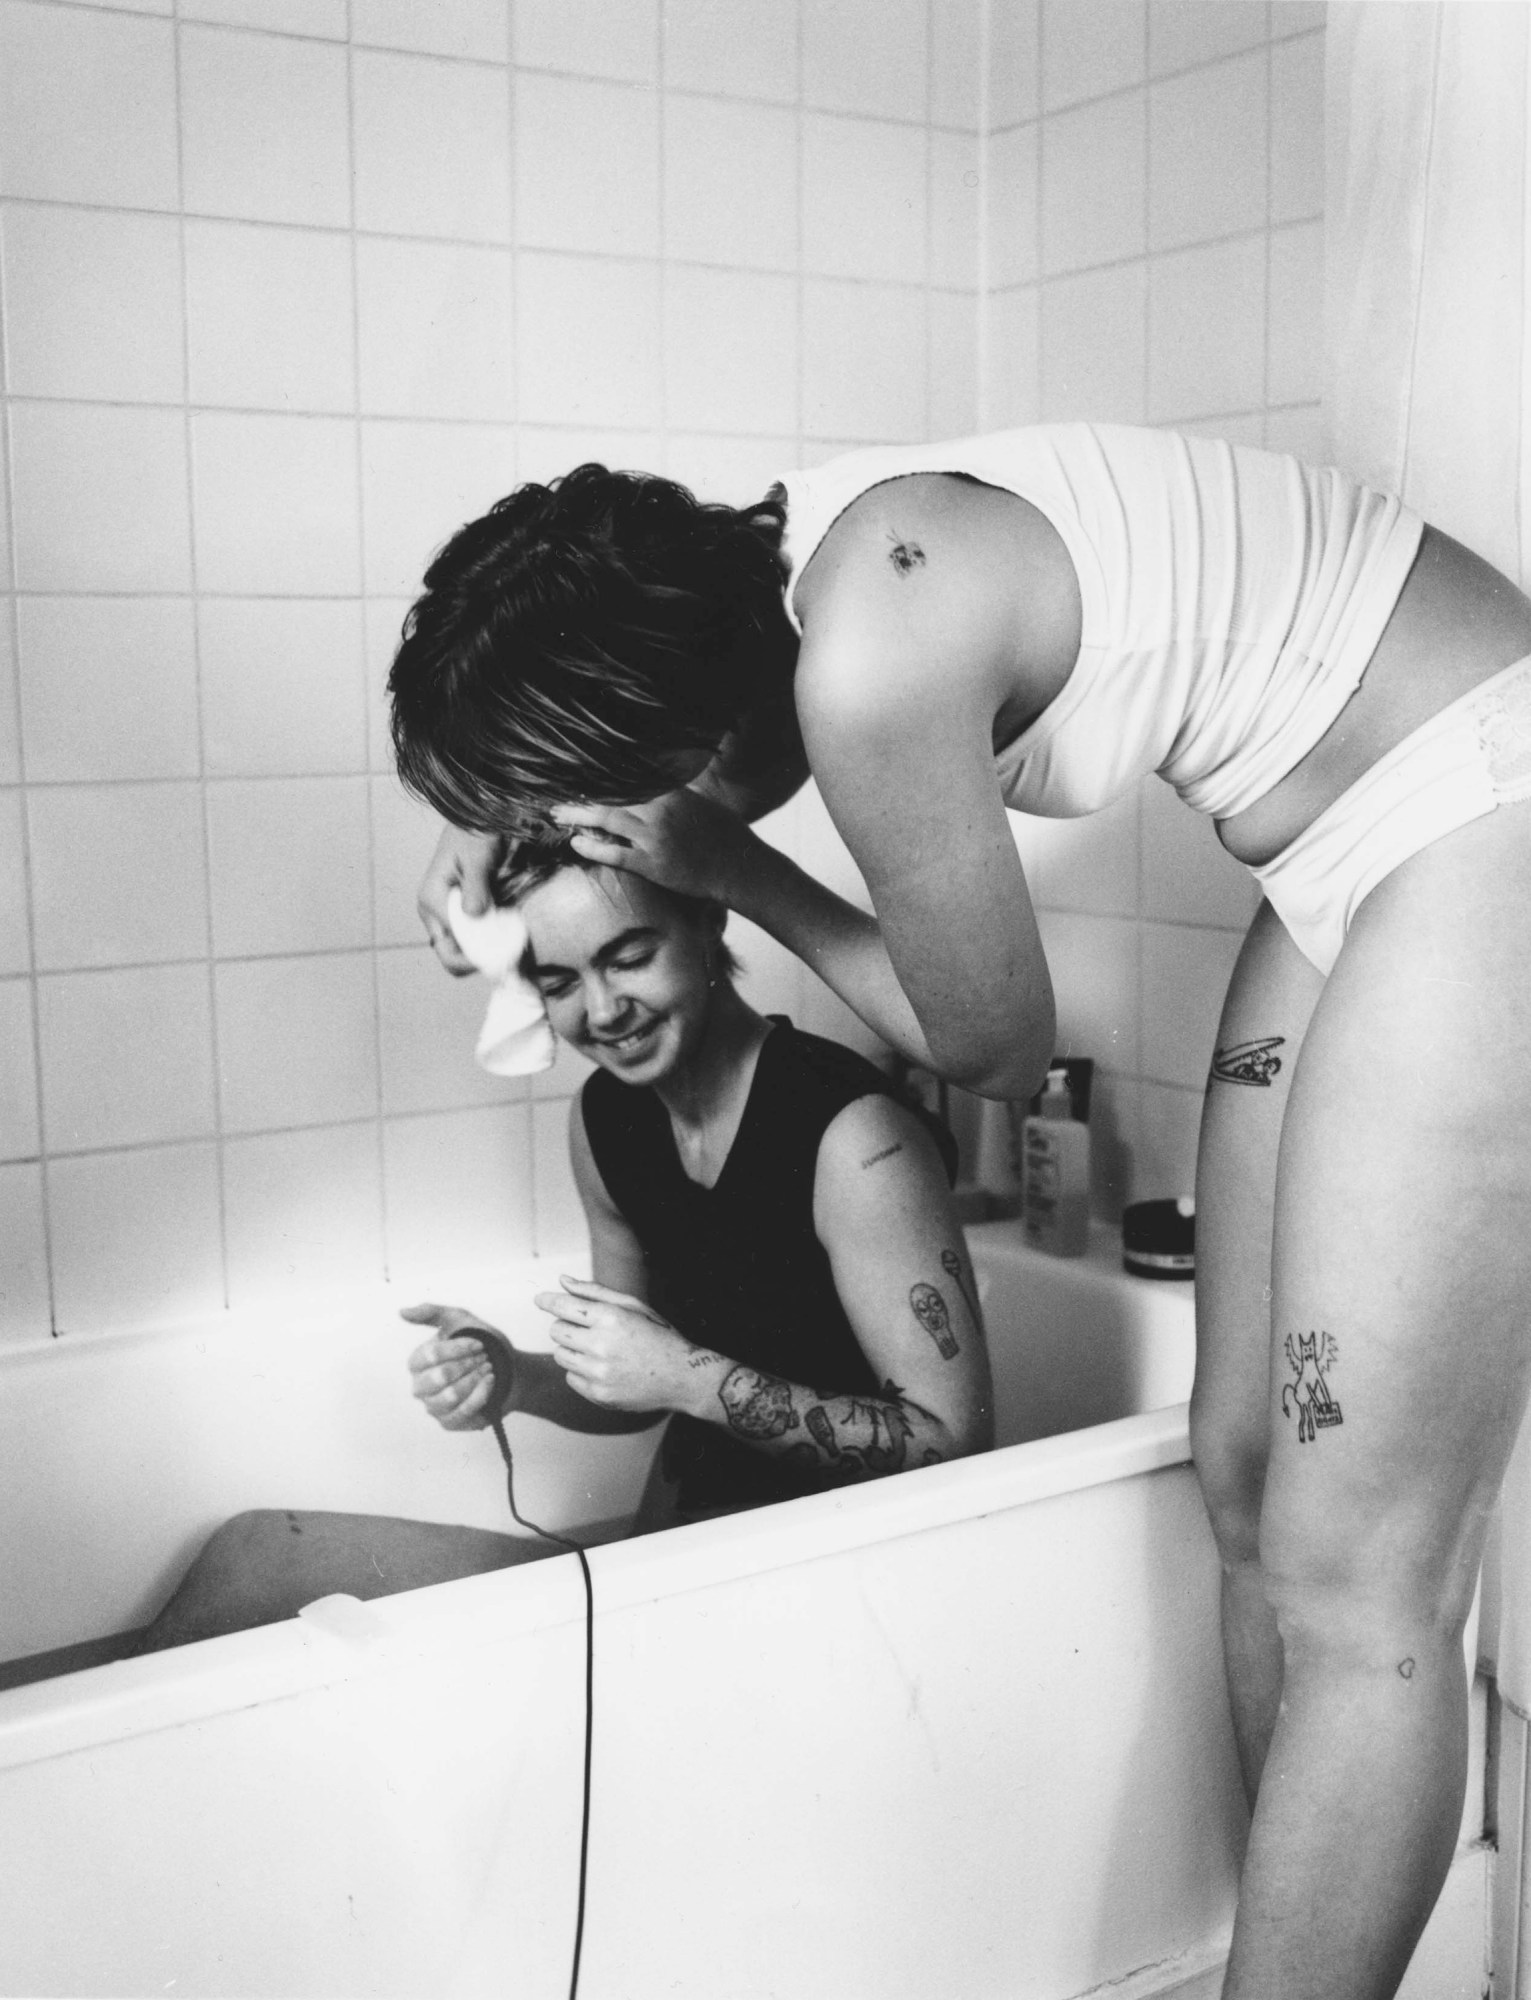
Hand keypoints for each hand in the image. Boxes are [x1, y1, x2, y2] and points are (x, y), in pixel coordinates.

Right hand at [401, 1302, 511, 1429]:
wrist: (506, 1370)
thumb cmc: (479, 1345)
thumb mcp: (459, 1320)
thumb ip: (431, 1312)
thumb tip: (402, 1312)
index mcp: (418, 1362)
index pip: (429, 1356)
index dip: (457, 1349)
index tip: (478, 1344)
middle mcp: (420, 1387)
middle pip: (438, 1377)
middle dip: (467, 1365)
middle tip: (484, 1358)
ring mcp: (434, 1407)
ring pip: (450, 1396)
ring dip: (474, 1379)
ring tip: (488, 1369)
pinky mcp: (450, 1423)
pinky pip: (462, 1412)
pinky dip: (480, 1394)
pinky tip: (490, 1382)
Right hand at [417, 823, 505, 974]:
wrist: (480, 819)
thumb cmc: (476, 832)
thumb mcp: (478, 856)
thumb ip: (476, 885)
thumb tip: (473, 914)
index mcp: (432, 900)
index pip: (449, 947)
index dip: (476, 957)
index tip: (506, 955)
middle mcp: (434, 912)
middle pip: (451, 956)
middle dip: (479, 960)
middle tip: (511, 957)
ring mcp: (448, 915)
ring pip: (463, 950)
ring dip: (487, 952)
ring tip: (514, 946)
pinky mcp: (462, 913)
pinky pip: (474, 938)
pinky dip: (491, 941)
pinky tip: (510, 934)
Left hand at [535, 1275, 702, 1413]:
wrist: (682, 1377)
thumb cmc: (658, 1337)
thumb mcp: (633, 1307)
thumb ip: (595, 1292)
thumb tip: (562, 1281)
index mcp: (611, 1317)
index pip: (563, 1306)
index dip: (548, 1301)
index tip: (540, 1300)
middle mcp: (602, 1345)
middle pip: (556, 1331)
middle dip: (566, 1326)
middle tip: (587, 1329)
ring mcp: (599, 1372)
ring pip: (559, 1355)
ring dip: (571, 1349)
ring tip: (597, 1349)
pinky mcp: (599, 1394)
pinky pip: (571, 1378)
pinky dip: (581, 1371)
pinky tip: (604, 1368)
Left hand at [551, 789, 753, 903]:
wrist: (740, 868)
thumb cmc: (726, 835)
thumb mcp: (702, 802)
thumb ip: (676, 792)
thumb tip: (658, 782)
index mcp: (673, 792)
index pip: (629, 775)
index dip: (602, 771)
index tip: (579, 767)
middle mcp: (661, 811)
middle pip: (611, 793)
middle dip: (582, 791)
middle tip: (557, 789)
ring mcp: (655, 837)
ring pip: (607, 819)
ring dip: (578, 814)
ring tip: (556, 813)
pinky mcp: (652, 864)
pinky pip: (615, 853)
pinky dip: (593, 847)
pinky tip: (576, 843)